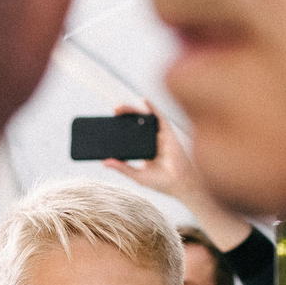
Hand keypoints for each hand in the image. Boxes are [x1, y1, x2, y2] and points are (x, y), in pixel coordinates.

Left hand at [105, 104, 253, 249]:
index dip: (119, 129)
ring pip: (144, 119)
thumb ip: (122, 168)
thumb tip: (105, 162)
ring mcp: (160, 136)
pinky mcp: (168, 133)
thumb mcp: (137, 175)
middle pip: (135, 125)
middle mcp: (152, 141)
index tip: (106, 125)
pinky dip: (152, 108)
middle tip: (112, 113)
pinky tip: (143, 100)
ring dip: (132, 111)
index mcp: (145, 150)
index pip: (130, 137)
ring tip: (119, 108)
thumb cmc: (162, 182)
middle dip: (123, 117)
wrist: (180, 184)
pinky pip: (159, 117)